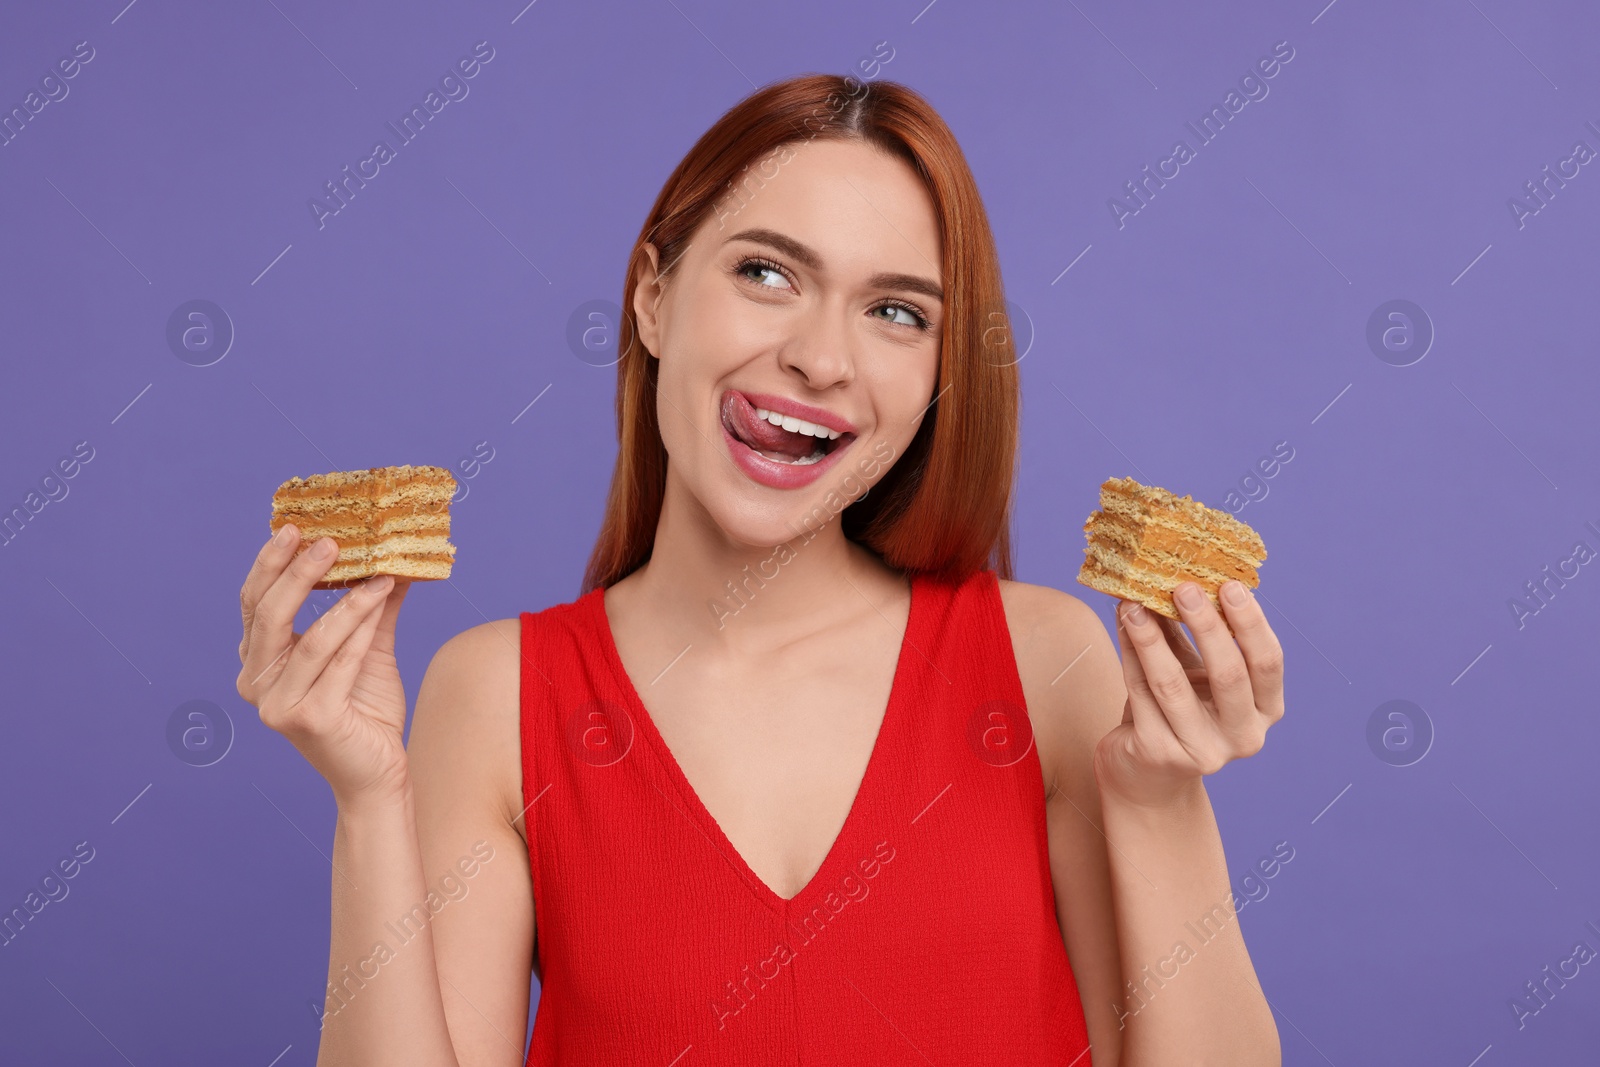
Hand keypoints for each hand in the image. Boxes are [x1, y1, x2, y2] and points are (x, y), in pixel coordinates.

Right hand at [236, 524, 414, 808]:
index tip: (294, 527)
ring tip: (372, 569)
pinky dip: (360, 627)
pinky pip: (338, 662)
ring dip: (343, 600)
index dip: (270, 564)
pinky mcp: (308, 719)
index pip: (254, 604)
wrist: (378, 773)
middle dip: (297, 573)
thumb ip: (372, 607)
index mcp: (258, 663)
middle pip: (268, 616)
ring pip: (309, 639)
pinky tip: (380, 598)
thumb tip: (393, 557)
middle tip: (327, 540)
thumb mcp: (367, 648)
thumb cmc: (366, 711)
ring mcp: (278, 705)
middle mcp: (256, 684)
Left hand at [1093, 580, 1285, 809]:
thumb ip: (1191, 634)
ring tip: (1134, 603)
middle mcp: (1243, 736)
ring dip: (1152, 638)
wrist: (1146, 776)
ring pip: (1174, 684)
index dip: (1251, 623)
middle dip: (1206, 625)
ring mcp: (1202, 751)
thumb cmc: (1176, 713)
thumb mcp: (1194, 673)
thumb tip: (1175, 575)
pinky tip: (1122, 626)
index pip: (1267, 663)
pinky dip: (1130, 655)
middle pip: (1230, 674)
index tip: (1229, 584)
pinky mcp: (1159, 754)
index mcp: (1264, 710)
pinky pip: (1141, 694)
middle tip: (1183, 586)